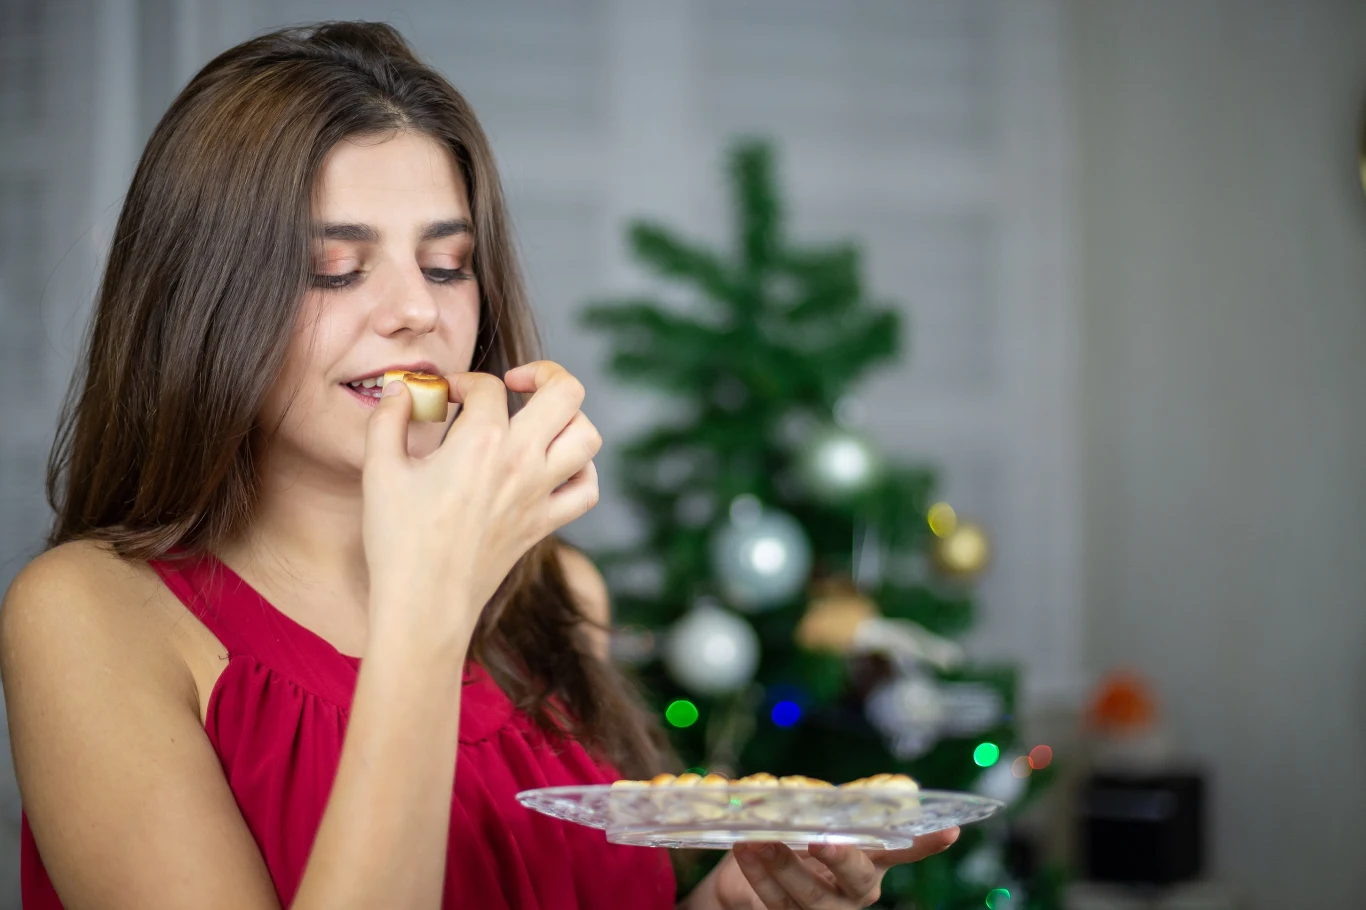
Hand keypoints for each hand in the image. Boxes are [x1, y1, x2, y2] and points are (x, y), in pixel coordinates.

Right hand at [361, 361, 600, 640]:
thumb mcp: (379, 470)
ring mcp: (540, 494)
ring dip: (569, 418)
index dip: (463, 381)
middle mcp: (522, 462)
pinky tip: (555, 466)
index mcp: (481, 442)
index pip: (488, 385)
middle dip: (544, 373)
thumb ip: (388, 417)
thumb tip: (401, 387)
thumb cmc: (397, 540)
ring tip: (539, 421)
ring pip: (588, 436)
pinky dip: (581, 470)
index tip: (444, 396)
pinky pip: (587, 489)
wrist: (424, 604)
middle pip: (566, 393)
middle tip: (516, 382)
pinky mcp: (545, 524)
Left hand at [702, 829, 958, 909]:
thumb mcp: (803, 821)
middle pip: (856, 878)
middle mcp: (855, 888)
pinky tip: (744, 852)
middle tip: (818, 838)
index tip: (950, 829)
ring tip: (755, 838)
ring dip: (780, 864)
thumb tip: (789, 783)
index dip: (925, 843)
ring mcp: (826, 909)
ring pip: (809, 895)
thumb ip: (810, 808)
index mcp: (869, 860)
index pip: (903, 849)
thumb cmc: (788, 841)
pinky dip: (757, 875)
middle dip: (839, 858)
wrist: (747, 877)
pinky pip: (775, 901)